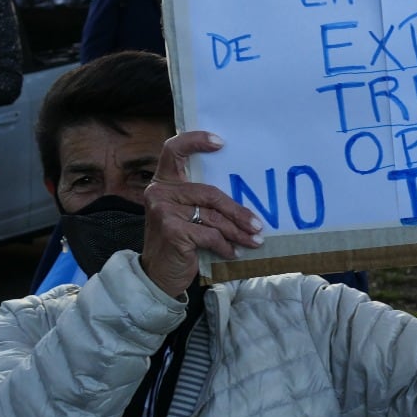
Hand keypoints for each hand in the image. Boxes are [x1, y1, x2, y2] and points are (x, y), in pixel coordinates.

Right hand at [141, 131, 263, 295]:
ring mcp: (163, 211)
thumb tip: (244, 196)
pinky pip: (210, 235)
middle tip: (258, 225)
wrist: (158, 275)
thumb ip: (201, 200)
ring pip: (214, 216)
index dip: (196, 141)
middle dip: (238, 211)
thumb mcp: (185, 214)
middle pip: (210, 192)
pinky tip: (233, 252)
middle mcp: (159, 192)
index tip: (221, 143)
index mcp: (164, 181)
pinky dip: (225, 246)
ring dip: (238, 231)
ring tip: (254, 240)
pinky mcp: (172, 231)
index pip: (173, 149)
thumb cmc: (178, 241)